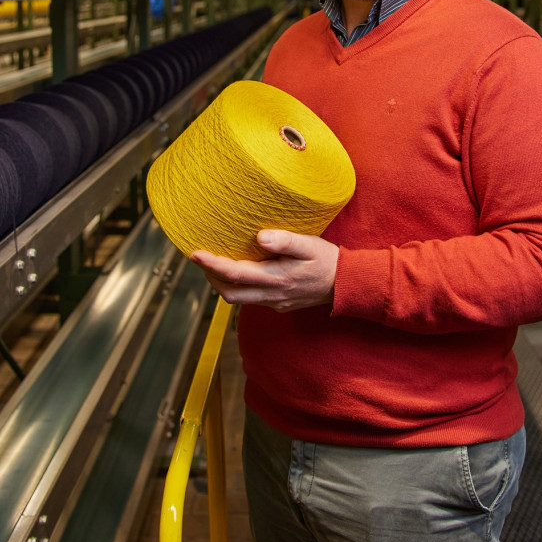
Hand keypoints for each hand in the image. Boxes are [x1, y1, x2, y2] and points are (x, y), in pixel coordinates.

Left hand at [191, 230, 338, 312]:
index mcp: (276, 278)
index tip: (194, 253)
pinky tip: (239, 271)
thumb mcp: (310, 245)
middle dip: (210, 276)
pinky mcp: (278, 304)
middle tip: (201, 257)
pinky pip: (250, 298)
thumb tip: (259, 237)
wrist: (346, 285)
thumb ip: (285, 241)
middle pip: (229, 292)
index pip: (235, 274)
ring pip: (237, 298)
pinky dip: (238, 286)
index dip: (211, 264)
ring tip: (214, 263)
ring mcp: (274, 302)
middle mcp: (271, 294)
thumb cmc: (328, 261)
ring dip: (222, 283)